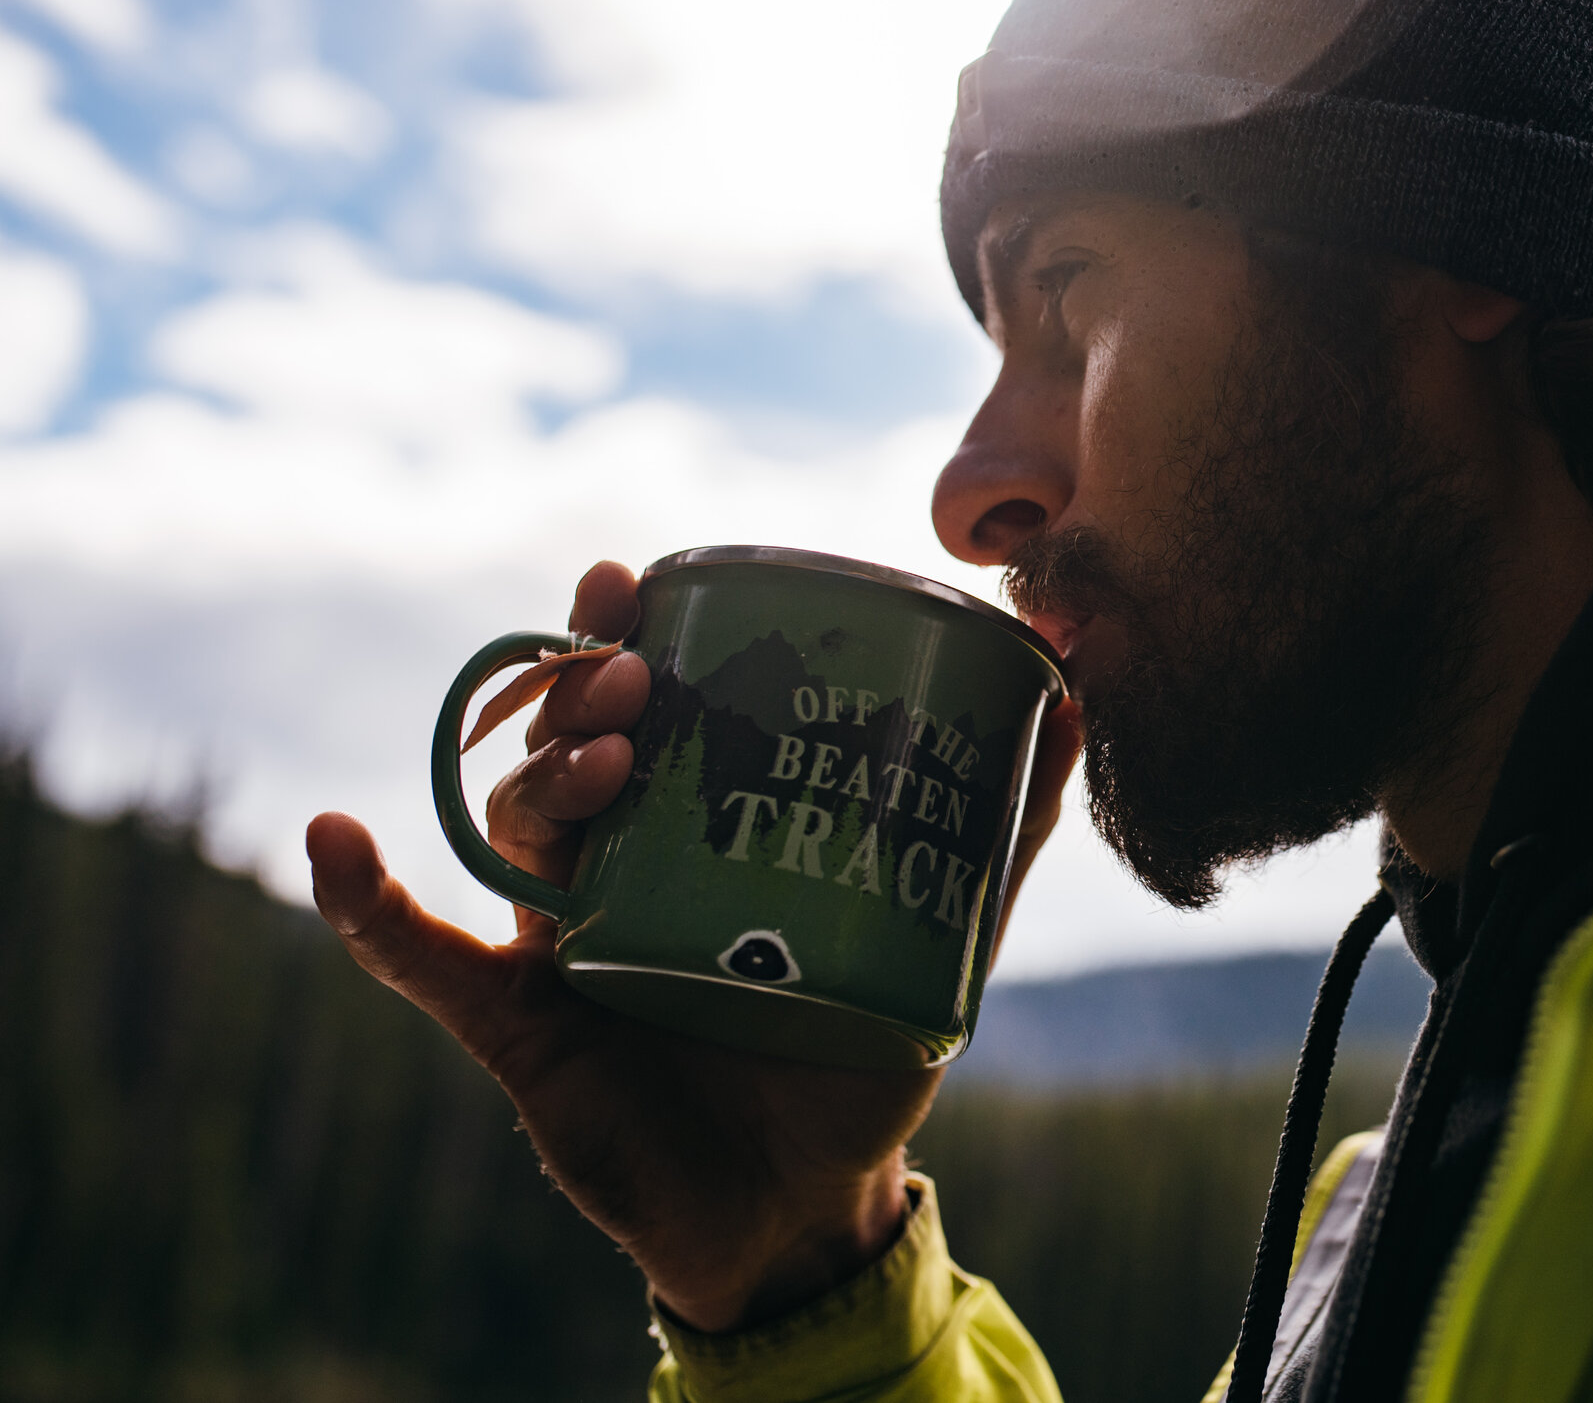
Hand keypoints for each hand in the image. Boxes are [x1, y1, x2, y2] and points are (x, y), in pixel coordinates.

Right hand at [307, 560, 1083, 1331]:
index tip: (635, 578)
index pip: (642, 703)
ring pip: (510, 823)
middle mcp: (617, 860)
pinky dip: (364, 902)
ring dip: (534, 778)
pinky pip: (418, 956)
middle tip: (628, 679)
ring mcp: (557, 933)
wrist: (804, 1203)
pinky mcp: (517, 1021)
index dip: (621, 632)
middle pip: (565, 744)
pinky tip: (329, 841)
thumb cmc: (855, 1053)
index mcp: (697, 822)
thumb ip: (997, 831)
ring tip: (597, 768)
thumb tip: (1074, 700)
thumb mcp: (940, 935)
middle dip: (582, 693)